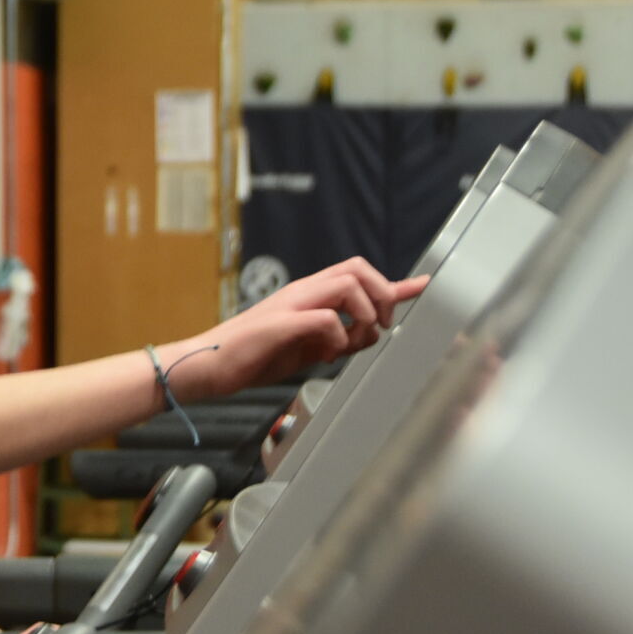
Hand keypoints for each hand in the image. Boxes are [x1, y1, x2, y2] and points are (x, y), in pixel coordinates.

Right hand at [167, 258, 428, 399]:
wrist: (209, 364)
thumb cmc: (252, 356)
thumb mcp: (306, 349)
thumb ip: (336, 338)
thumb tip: (366, 336)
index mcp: (308, 296)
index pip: (357, 276)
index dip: (395, 283)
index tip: (423, 285)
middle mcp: (302, 292)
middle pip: (358, 269)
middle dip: (382, 295)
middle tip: (381, 325)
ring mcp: (290, 304)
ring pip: (347, 285)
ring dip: (363, 313)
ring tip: (354, 338)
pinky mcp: (281, 323)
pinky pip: (325, 318)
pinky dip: (337, 336)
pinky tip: (326, 353)